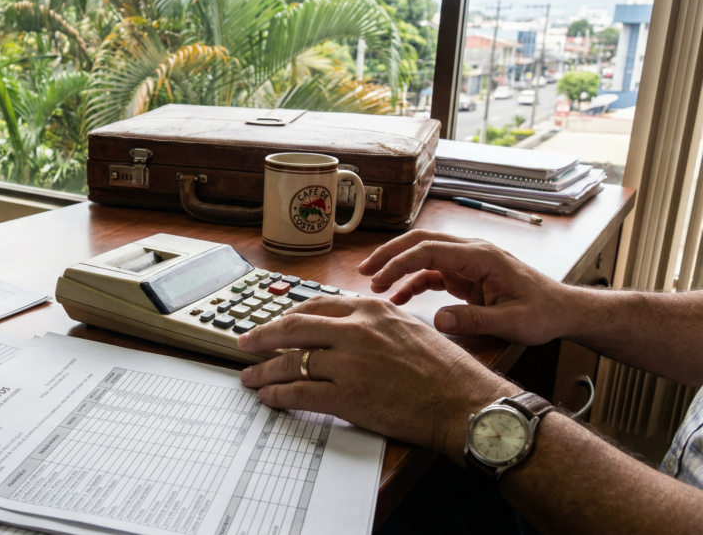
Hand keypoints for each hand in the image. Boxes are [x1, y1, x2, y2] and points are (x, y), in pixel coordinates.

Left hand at [238, 296, 520, 460]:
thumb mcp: (408, 328)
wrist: (463, 402)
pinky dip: (278, 395)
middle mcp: (355, 330)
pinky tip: (268, 397)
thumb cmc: (445, 370)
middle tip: (245, 343)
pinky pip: (299, 392)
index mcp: (370, 309)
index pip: (315, 305)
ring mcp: (348, 362)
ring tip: (250, 378)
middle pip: (293, 328)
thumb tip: (346, 330)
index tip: (275, 324)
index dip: (288, 317)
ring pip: (290, 361)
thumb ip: (374, 324)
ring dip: (263, 371)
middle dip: (262, 337)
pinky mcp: (346, 395)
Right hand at [358, 230, 578, 345]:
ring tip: (374, 284)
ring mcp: (468, 261)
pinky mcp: (466, 274)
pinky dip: (412, 281)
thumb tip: (438, 319)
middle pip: (421, 242)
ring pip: (423, 253)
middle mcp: (472, 252)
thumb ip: (475, 321)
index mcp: (481, 256)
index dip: (400, 262)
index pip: (430, 249)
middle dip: (390, 254)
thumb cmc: (543, 313)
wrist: (563, 310)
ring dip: (398, 265)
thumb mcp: (512, 322)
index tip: (378, 278)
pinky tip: (397, 297)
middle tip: (364, 271)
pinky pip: (432, 272)